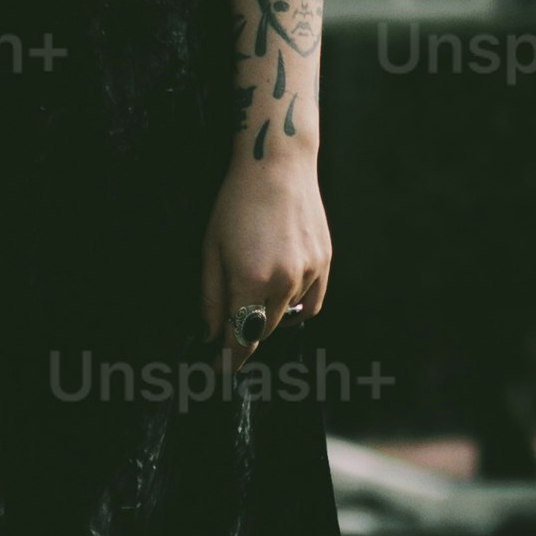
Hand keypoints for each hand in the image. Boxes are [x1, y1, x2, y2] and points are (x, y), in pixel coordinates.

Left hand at [204, 160, 333, 372]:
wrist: (277, 165)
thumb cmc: (236, 203)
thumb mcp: (210, 249)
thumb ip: (211, 297)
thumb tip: (211, 334)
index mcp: (250, 279)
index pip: (241, 338)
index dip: (230, 360)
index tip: (220, 370)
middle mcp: (283, 282)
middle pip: (263, 330)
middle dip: (245, 333)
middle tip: (230, 326)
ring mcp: (308, 273)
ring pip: (286, 316)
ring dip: (268, 314)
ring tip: (255, 285)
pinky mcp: (324, 263)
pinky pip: (311, 303)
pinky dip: (296, 307)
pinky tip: (282, 293)